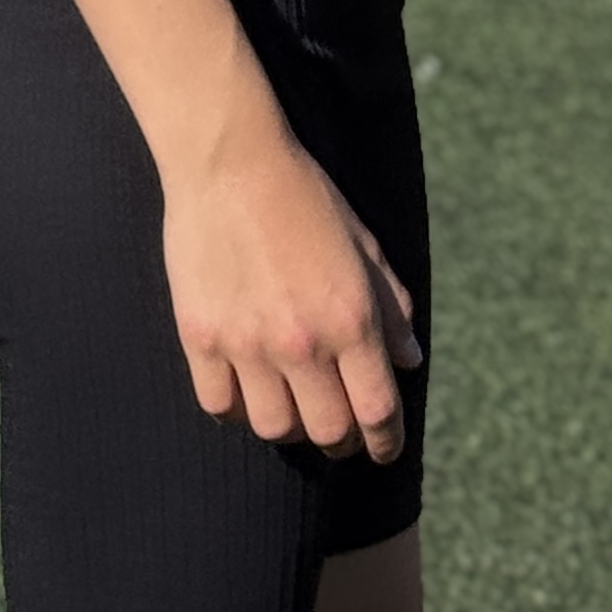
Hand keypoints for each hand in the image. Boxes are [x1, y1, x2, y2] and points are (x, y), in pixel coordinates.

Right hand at [163, 104, 422, 458]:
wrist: (230, 162)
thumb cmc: (305, 196)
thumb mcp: (365, 245)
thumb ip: (391, 307)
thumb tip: (409, 361)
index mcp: (351, 317)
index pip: (378, 409)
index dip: (387, 441)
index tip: (385, 450)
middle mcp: (301, 341)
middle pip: (328, 432)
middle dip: (344, 441)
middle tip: (342, 432)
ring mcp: (247, 344)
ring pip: (273, 428)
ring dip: (290, 426)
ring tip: (294, 408)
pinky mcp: (202, 339)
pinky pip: (221, 406)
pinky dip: (238, 409)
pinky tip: (248, 390)